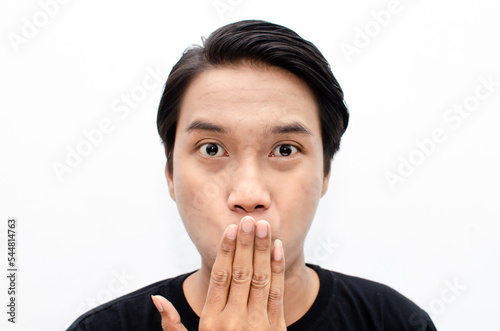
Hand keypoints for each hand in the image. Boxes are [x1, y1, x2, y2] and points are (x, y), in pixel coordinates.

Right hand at [152, 216, 285, 329]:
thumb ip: (171, 326)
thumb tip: (156, 299)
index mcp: (212, 321)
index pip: (221, 277)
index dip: (227, 251)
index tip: (231, 229)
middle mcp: (234, 320)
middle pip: (241, 273)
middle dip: (246, 244)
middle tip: (249, 219)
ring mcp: (257, 324)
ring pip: (260, 279)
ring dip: (263, 250)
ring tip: (264, 226)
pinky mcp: (276, 329)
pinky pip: (277, 293)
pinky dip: (278, 269)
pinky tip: (278, 249)